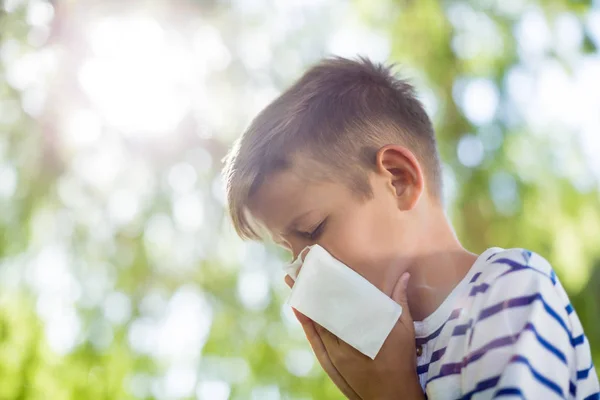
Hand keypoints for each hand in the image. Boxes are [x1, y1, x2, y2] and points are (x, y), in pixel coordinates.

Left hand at [285, 273, 423, 399]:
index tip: (320, 266)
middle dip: (312, 288)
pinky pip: (315, 338)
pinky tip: (298, 310)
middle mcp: (347, 338)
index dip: (330, 283)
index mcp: (365, 326)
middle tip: (298, 270)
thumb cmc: (402, 362)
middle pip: (326, 308)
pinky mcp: (331, 361)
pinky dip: (306, 323)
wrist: (391, 396)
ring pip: (317, 322)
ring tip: (294, 283)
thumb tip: (403, 276)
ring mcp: (336, 351)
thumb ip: (400, 302)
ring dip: (306, 302)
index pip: (343, 299)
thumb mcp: (406, 330)